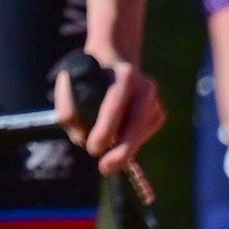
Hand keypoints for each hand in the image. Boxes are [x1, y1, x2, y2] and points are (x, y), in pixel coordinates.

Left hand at [54, 54, 166, 175]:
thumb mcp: (69, 85)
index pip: (116, 105)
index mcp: (123, 74)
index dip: (104, 130)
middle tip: (105, 168)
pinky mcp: (159, 111)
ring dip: (123, 147)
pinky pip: (145, 135)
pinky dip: (131, 141)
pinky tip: (119, 136)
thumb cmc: (86, 77)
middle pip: (136, 123)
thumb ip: (68, 111)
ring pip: (141, 132)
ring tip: (106, 152)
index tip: (92, 150)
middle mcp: (145, 85)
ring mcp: (155, 99)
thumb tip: (82, 138)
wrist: (113, 60)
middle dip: (122, 150)